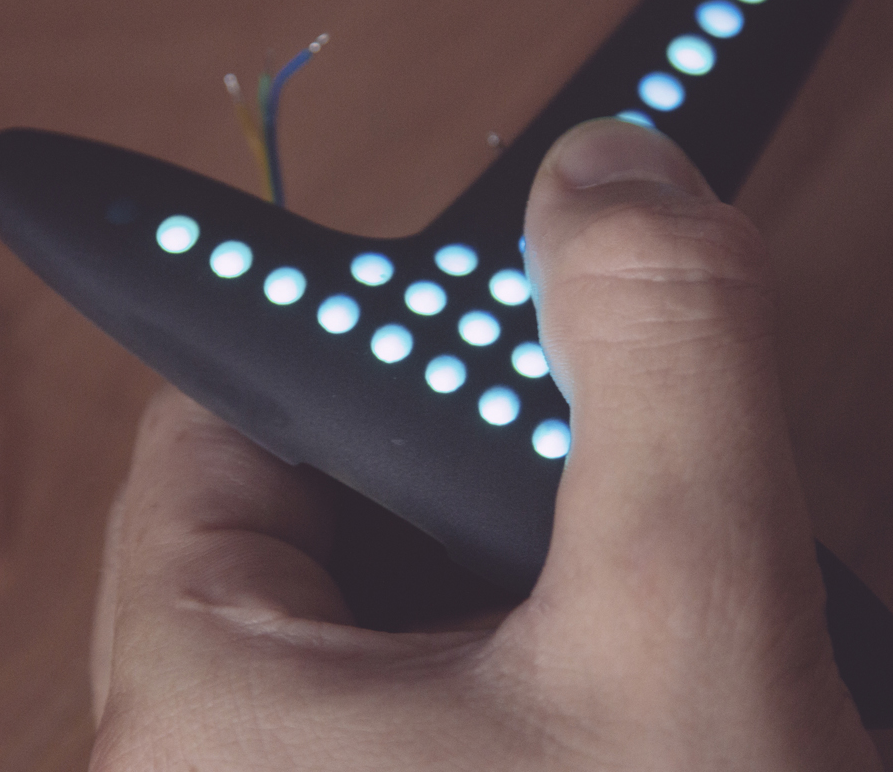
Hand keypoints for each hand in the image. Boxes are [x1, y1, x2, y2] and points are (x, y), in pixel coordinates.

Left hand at [88, 120, 882, 770]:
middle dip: (480, 440)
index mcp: (205, 706)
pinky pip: (462, 680)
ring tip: (657, 584)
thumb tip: (614, 179)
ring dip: (542, 543)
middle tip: (604, 439)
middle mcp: (233, 758)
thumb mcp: (687, 634)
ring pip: (412, 590)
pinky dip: (560, 636)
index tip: (452, 253)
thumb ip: (657, 372)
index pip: (220, 413)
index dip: (343, 306)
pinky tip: (654, 669)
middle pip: (327, 494)